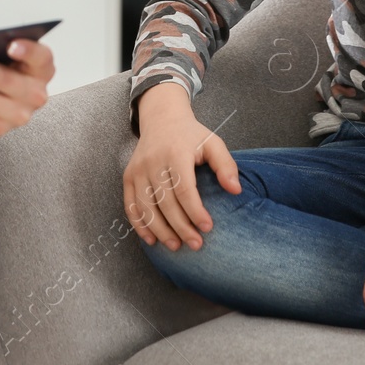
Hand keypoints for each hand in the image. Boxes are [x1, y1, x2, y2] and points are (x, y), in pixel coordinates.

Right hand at [122, 82, 239, 251]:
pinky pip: (130, 204)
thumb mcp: (213, 143)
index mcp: (175, 153)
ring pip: (146, 207)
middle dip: (181, 227)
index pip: (184, 189)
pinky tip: (152, 239)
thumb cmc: (191, 136)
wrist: (162, 118)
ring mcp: (138, 169)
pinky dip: (139, 224)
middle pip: (165, 202)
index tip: (208, 228)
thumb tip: (236, 190)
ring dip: (160, 230)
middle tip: (196, 244)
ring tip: (176, 246)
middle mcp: (153, 161)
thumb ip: (225, 165)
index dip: (195, 211)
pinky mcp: (129, 176)